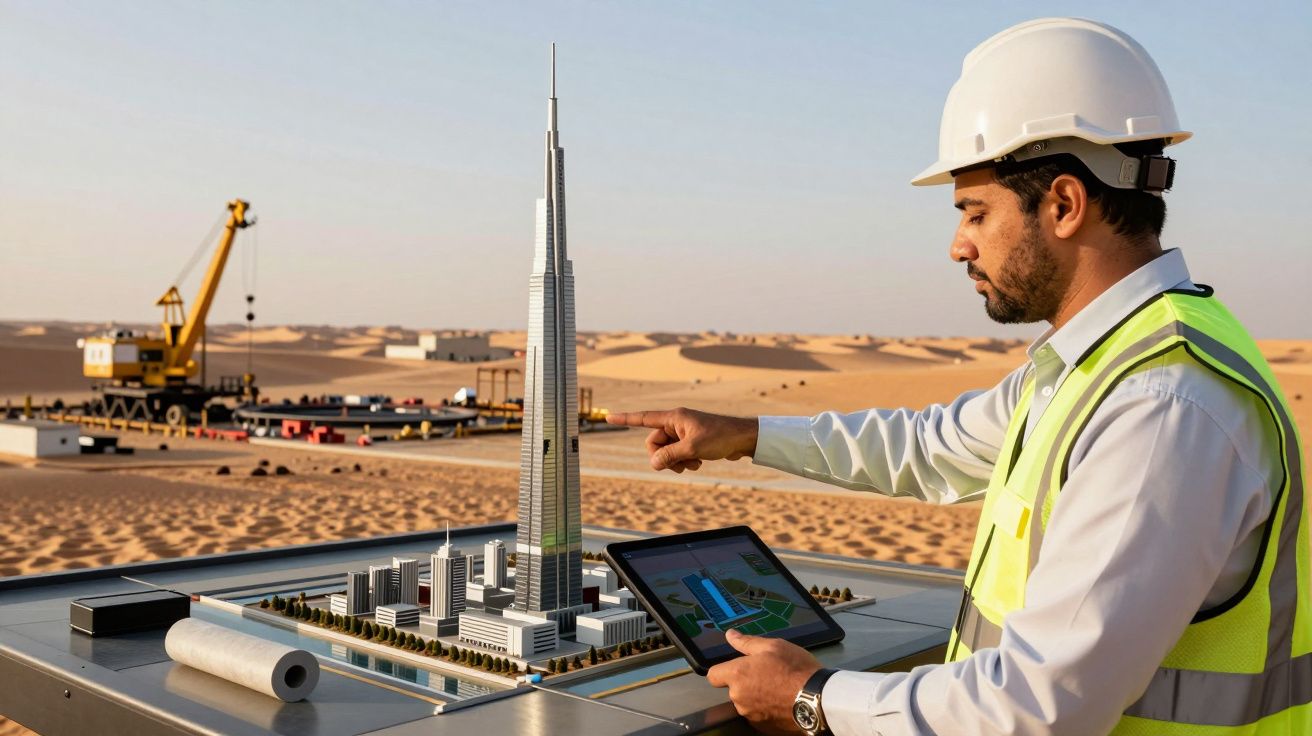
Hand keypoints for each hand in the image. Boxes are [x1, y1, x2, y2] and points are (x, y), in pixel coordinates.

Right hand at [605, 407, 757, 472]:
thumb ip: (669, 456)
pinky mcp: (690, 442)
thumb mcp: (692, 449)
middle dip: (663, 457)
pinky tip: (699, 462)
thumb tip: (653, 463)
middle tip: (679, 464)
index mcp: (674, 417)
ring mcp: (683, 433)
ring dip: (676, 462)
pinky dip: (685, 462)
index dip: (625, 419)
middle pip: (654, 443)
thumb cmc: (720, 437)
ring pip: (666, 452)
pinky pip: (677, 455)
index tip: (608, 417)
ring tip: (693, 463)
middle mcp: (676, 423)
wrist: (742, 439)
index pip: (644, 418)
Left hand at [706, 629, 821, 732]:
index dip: (723, 670)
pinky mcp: (763, 727)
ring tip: (777, 688)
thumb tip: (730, 635)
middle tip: (766, 673)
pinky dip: (765, 709)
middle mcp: (738, 698)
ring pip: (746, 703)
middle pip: (733, 689)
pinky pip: (758, 715)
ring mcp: (750, 715)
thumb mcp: (773, 646)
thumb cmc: (794, 668)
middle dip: (745, 682)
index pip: (713, 675)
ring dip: (755, 696)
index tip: (738, 666)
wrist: (817, 698)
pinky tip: (781, 700)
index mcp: (737, 675)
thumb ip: (747, 642)